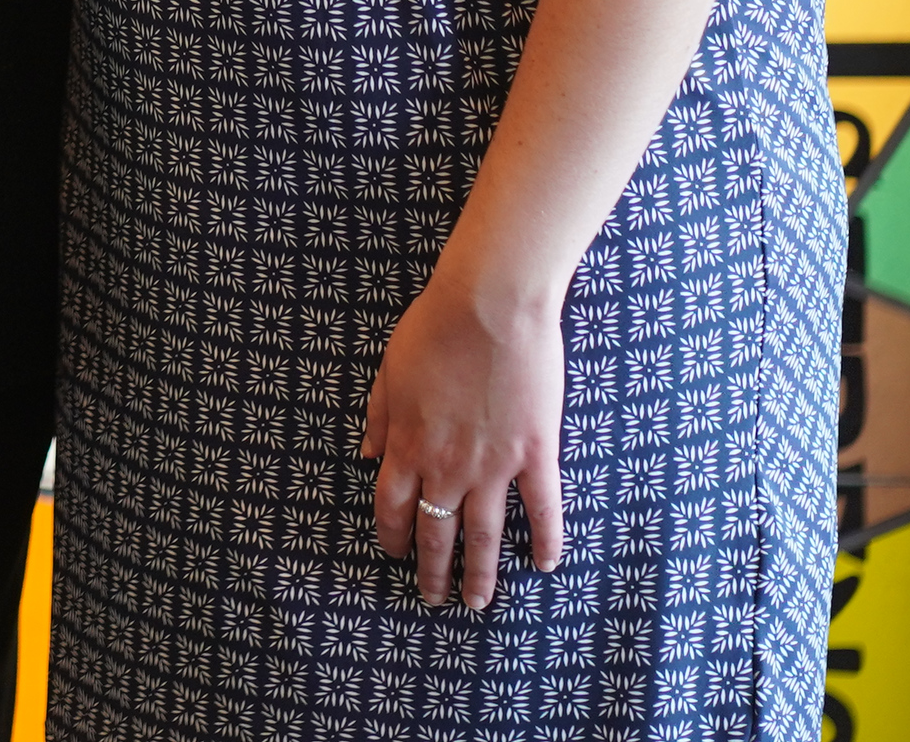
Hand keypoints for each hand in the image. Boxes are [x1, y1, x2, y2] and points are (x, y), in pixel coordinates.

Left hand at [360, 264, 565, 608]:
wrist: (488, 307)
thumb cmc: (434, 329)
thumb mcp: (388, 372)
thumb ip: (378, 418)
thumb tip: (364, 454)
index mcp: (406, 444)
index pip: (391, 506)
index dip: (391, 536)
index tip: (394, 556)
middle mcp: (445, 465)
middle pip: (434, 531)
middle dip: (431, 570)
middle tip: (434, 600)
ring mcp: (492, 464)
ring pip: (482, 534)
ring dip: (479, 574)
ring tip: (477, 603)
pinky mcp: (535, 455)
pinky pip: (542, 510)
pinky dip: (545, 541)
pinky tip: (544, 566)